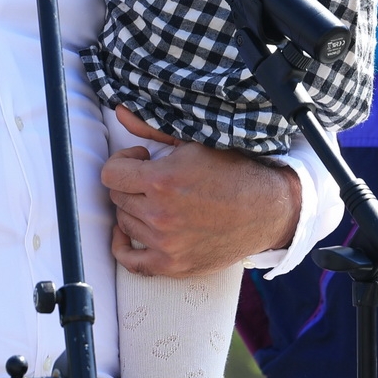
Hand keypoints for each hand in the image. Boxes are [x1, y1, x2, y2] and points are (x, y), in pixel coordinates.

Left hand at [103, 106, 299, 277]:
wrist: (267, 210)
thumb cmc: (233, 172)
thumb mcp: (195, 142)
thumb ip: (152, 129)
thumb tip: (120, 113)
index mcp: (162, 181)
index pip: (110, 174)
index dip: (123, 162)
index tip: (141, 160)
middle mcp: (160, 214)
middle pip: (118, 197)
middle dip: (131, 185)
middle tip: (153, 180)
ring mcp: (165, 243)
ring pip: (124, 223)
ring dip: (135, 210)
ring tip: (157, 201)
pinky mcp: (173, 265)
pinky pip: (130, 261)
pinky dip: (122, 246)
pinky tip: (128, 233)